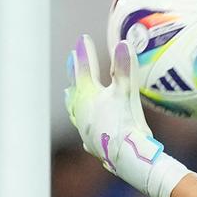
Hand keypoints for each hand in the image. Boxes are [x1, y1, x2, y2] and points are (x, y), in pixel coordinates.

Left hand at [64, 35, 189, 196]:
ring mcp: (84, 128)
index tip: (83, 38)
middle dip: (74, 71)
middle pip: (75, 86)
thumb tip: (123, 43)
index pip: (85, 69)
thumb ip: (124, 68)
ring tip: (67, 92)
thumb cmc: (127, 124)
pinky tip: (83, 129)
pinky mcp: (92, 143)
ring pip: (74, 109)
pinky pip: (83, 130)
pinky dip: (83, 124)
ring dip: (72, 98)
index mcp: (88, 96)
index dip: (85, 53)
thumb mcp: (126, 93)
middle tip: (71, 58)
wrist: (128, 158)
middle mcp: (81, 111)